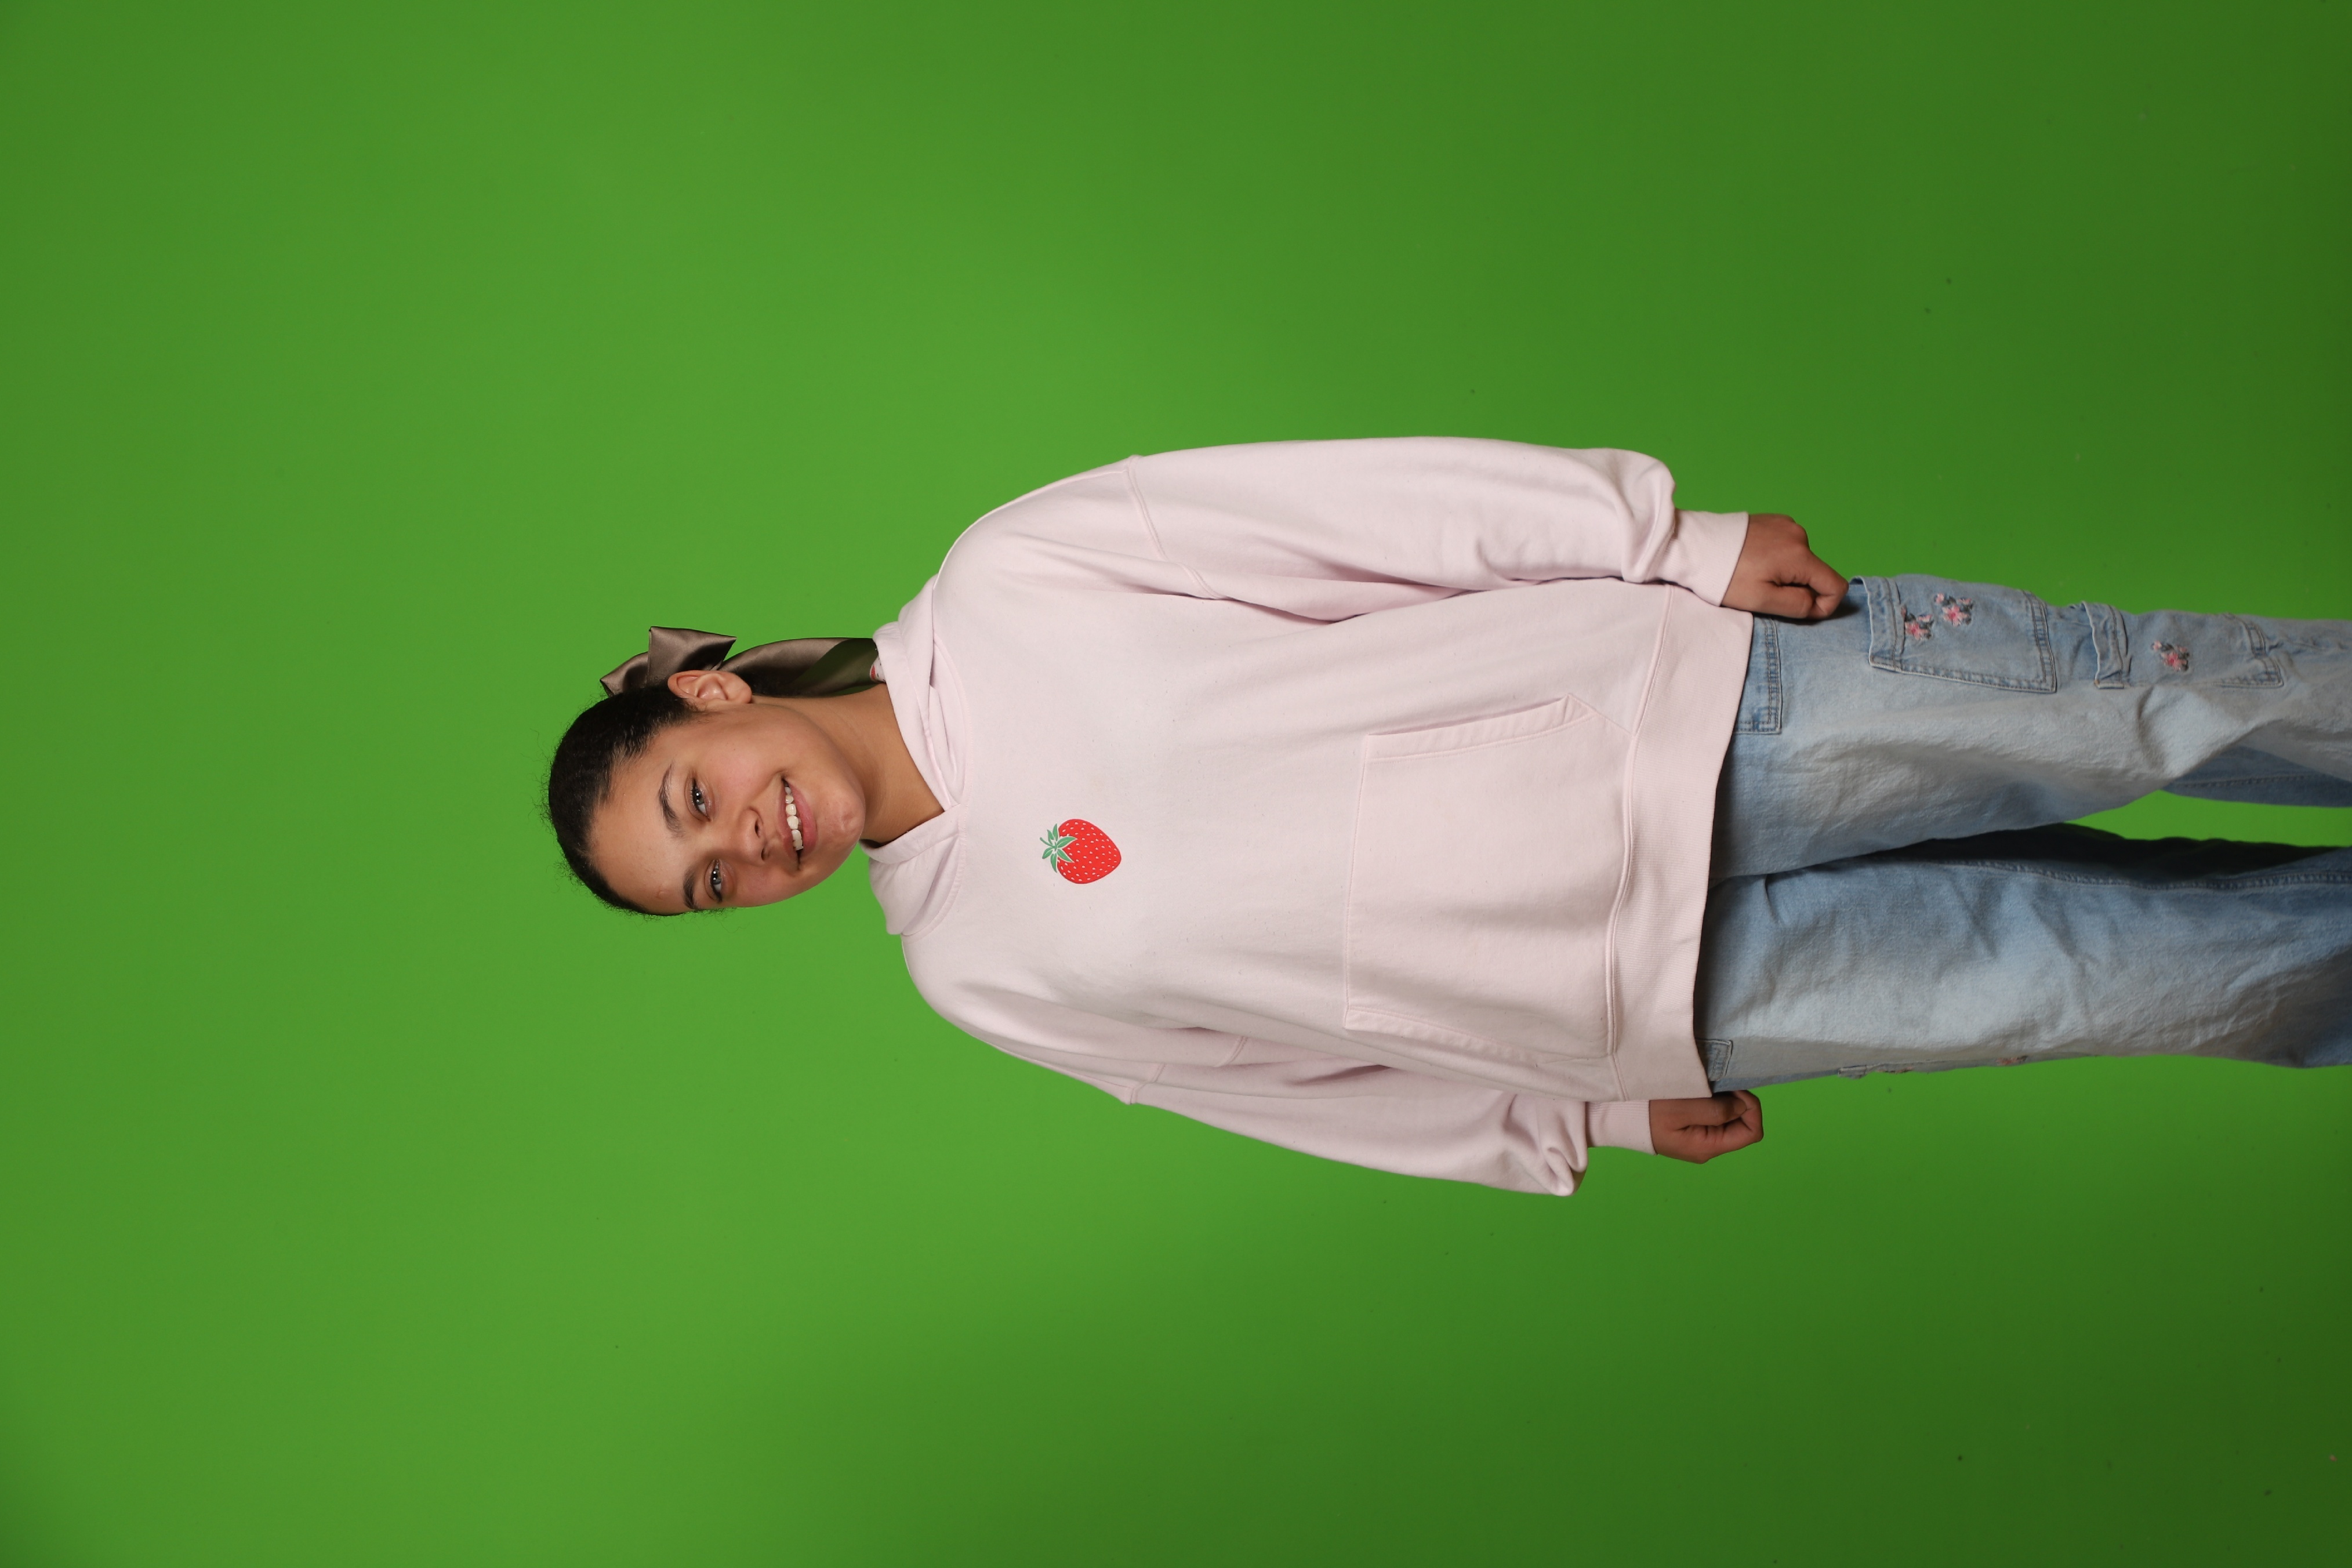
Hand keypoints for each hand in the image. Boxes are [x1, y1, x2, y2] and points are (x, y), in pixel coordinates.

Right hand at [1650, 1090, 1763, 1163]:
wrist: (1617, 1118)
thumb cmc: (1647, 1113)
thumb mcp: (1681, 1109)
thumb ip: (1716, 1110)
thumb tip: (1742, 1107)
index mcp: (1709, 1147)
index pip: (1752, 1132)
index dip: (1750, 1108)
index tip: (1733, 1089)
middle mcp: (1708, 1147)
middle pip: (1742, 1125)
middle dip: (1737, 1101)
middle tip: (1718, 1083)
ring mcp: (1699, 1140)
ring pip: (1728, 1119)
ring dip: (1723, 1100)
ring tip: (1705, 1086)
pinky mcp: (1691, 1130)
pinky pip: (1713, 1116)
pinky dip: (1712, 1102)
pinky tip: (1697, 1091)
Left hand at [1723, 514, 1845, 619]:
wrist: (1693, 546)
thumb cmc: (1725, 577)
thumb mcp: (1762, 601)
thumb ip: (1797, 606)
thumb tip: (1815, 603)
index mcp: (1800, 556)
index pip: (1836, 586)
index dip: (1824, 606)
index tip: (1799, 611)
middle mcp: (1799, 535)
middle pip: (1816, 573)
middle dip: (1798, 589)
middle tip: (1764, 592)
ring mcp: (1786, 524)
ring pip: (1801, 561)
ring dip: (1786, 574)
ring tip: (1754, 575)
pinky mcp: (1774, 520)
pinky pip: (1787, 547)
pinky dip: (1777, 559)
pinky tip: (1753, 561)